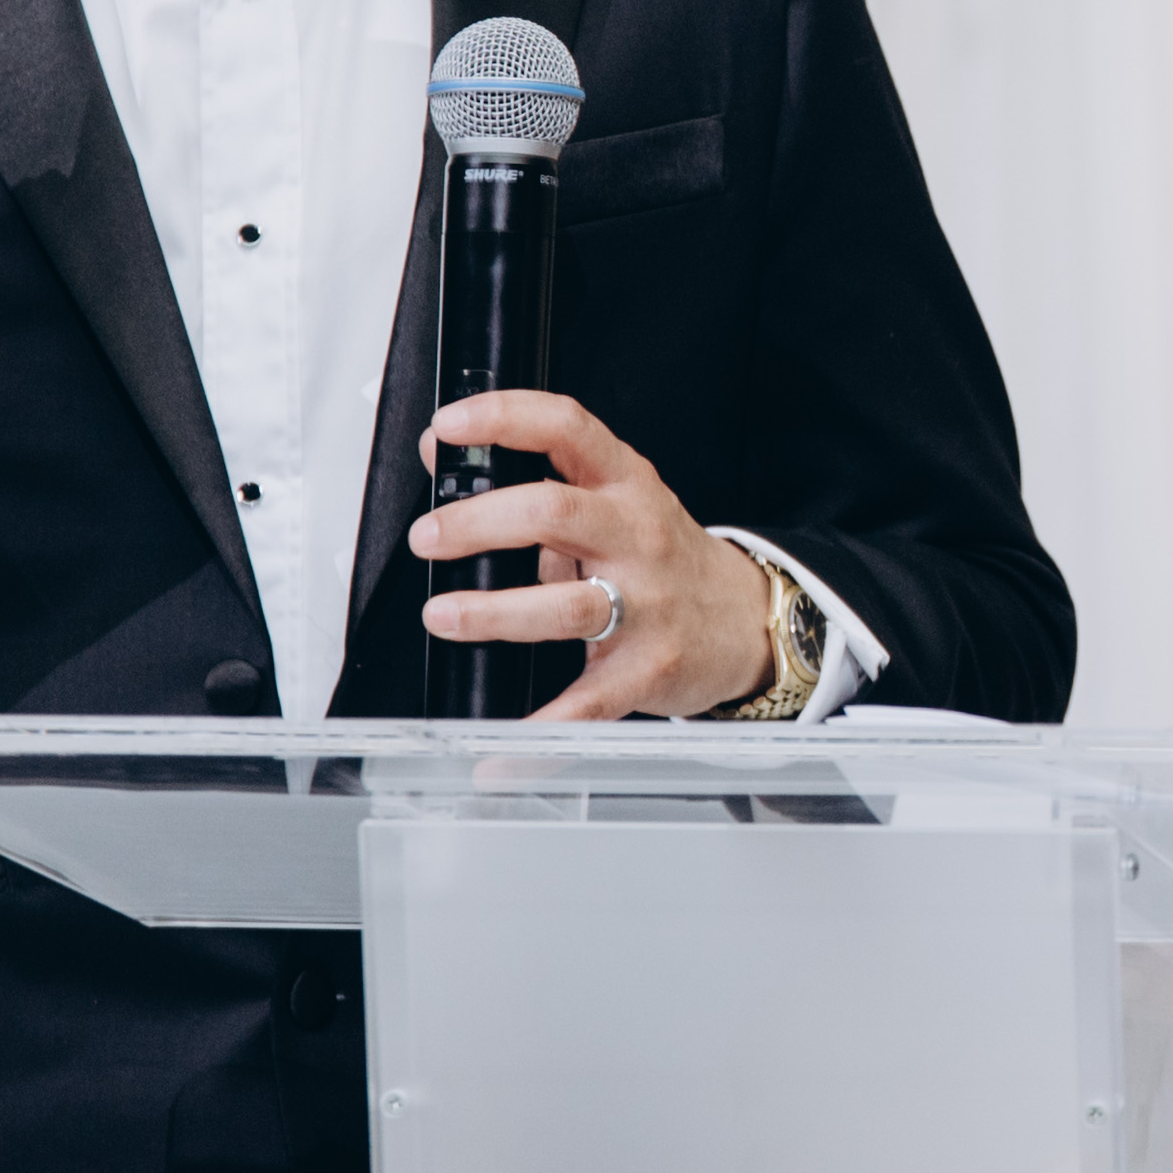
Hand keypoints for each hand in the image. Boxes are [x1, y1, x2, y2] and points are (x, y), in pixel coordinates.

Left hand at [411, 391, 781, 721]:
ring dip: (493, 612)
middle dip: (478, 523)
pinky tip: (498, 754)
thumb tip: (443, 450)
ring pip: (566, 606)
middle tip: (429, 539)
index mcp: (625, 484)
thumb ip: (537, 478)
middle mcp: (638, 536)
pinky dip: (539, 733)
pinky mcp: (647, 670)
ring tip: (444, 615)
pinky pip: (587, 704)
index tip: (449, 426)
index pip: (565, 429)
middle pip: (554, 512)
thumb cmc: (664, 557)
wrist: (744, 621)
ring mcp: (647, 605)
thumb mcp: (614, 500)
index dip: (504, 417)